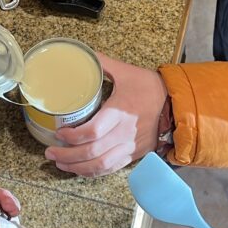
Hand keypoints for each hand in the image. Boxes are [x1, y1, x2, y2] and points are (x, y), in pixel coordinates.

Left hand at [46, 54, 167, 175]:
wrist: (176, 104)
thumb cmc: (151, 87)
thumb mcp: (126, 71)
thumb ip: (103, 63)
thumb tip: (82, 55)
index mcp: (120, 112)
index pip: (92, 132)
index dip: (72, 136)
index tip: (59, 133)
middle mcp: (124, 133)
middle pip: (92, 152)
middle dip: (67, 156)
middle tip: (50, 152)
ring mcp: (130, 146)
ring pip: (100, 165)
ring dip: (77, 168)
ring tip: (60, 163)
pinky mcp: (134, 154)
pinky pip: (111, 169)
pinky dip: (93, 173)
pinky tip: (80, 170)